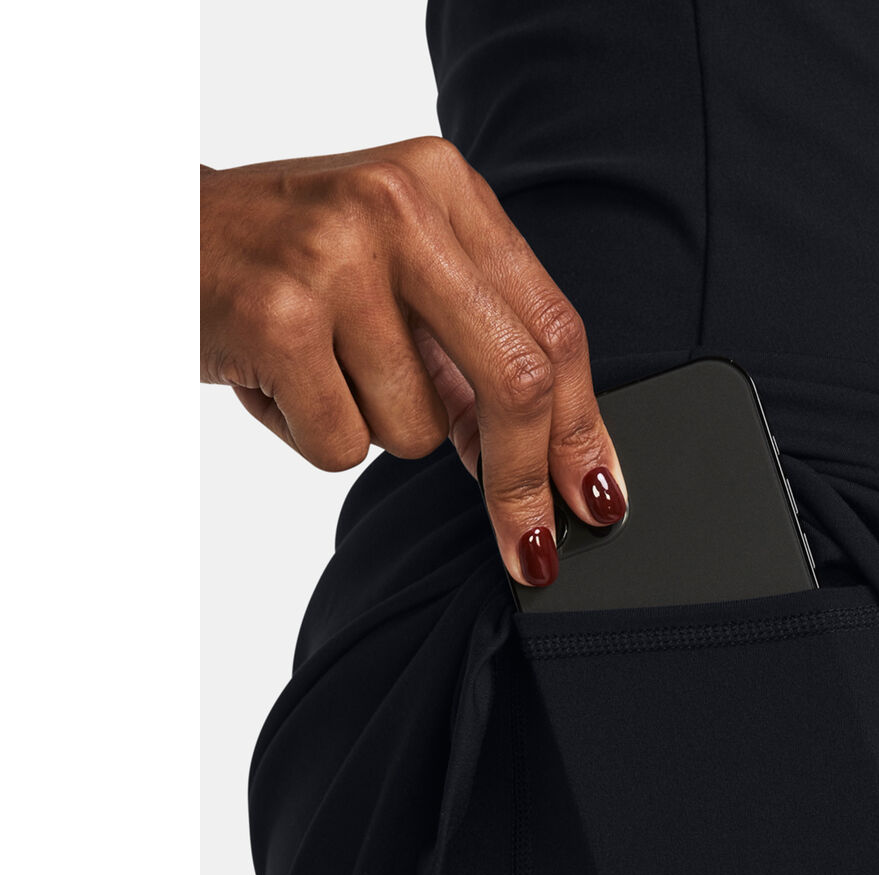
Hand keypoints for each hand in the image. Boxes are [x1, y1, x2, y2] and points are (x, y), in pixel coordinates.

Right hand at [200, 137, 627, 585]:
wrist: (146, 236)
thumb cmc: (285, 265)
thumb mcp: (395, 278)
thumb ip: (473, 354)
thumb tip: (550, 465)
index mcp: (445, 187)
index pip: (553, 326)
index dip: (583, 428)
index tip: (598, 497)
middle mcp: (399, 205)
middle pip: (517, 380)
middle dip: (526, 483)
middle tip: (529, 549)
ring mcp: (337, 256)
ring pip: (418, 430)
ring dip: (375, 429)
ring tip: (320, 370)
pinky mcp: (278, 314)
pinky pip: (344, 444)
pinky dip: (313, 435)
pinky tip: (277, 379)